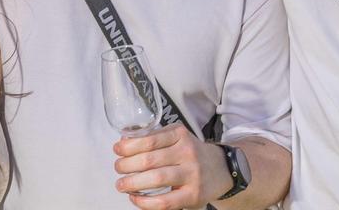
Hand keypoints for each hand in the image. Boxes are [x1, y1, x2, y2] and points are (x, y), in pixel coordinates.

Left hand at [113, 124, 231, 208]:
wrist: (221, 169)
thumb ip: (154, 137)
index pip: (150, 140)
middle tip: (118, 168)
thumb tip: (125, 141)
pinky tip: (135, 198)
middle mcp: (187, 153)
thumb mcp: (177, 137)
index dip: (129, 146)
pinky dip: (145, 202)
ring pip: (156, 179)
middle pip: (150, 159)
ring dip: (132, 183)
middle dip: (127, 165)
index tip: (117, 149)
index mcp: (180, 135)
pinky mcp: (193, 195)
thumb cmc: (191, 153)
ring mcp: (191, 174)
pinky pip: (165, 201)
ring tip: (121, 185)